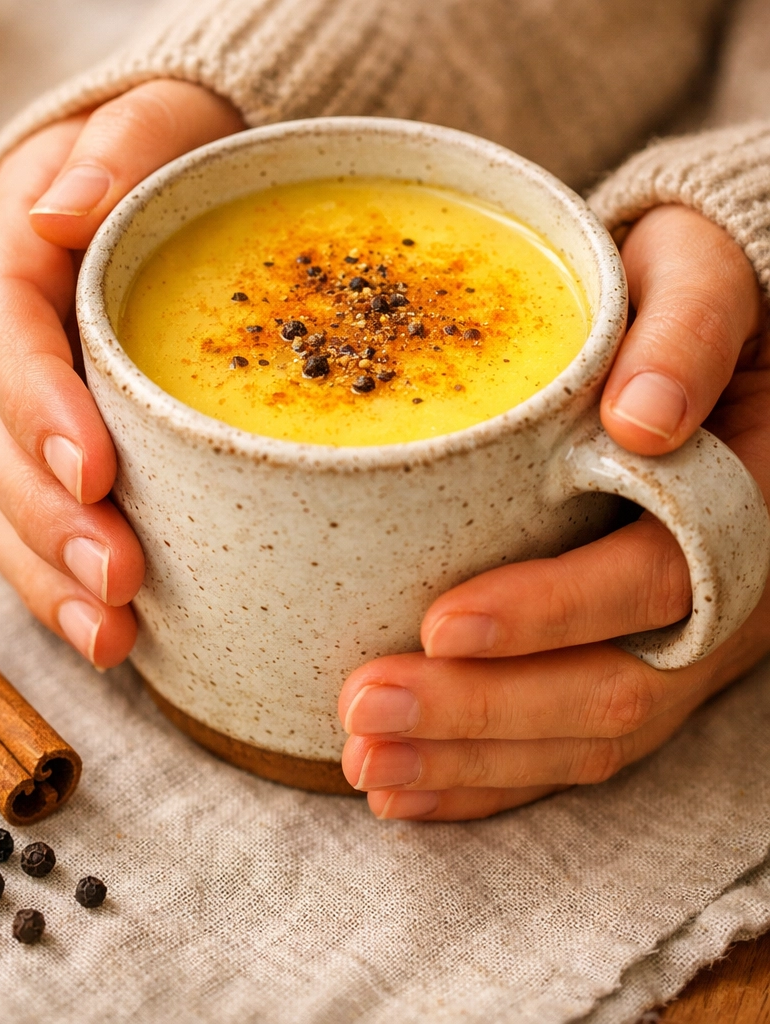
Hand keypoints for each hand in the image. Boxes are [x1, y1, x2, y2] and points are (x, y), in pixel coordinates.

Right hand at [0, 80, 243, 665]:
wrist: (176, 194)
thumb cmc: (178, 161)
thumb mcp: (163, 119)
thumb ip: (124, 148)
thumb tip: (65, 210)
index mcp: (21, 252)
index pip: (3, 328)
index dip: (37, 405)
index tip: (95, 471)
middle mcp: (4, 336)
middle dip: (47, 515)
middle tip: (118, 576)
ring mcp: (16, 400)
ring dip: (44, 572)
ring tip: (110, 634)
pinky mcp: (43, 448)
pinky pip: (26, 520)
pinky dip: (54, 581)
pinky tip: (104, 632)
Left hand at [338, 205, 768, 820]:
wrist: (695, 344)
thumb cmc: (684, 298)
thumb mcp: (699, 277)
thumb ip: (685, 333)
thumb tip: (644, 417)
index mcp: (742, 508)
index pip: (651, 583)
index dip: (548, 615)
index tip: (440, 622)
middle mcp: (718, 600)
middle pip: (608, 691)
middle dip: (479, 713)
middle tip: (361, 712)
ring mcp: (671, 647)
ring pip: (579, 740)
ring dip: (467, 762)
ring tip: (362, 762)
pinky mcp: (623, 663)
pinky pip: (561, 748)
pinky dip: (482, 777)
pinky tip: (403, 785)